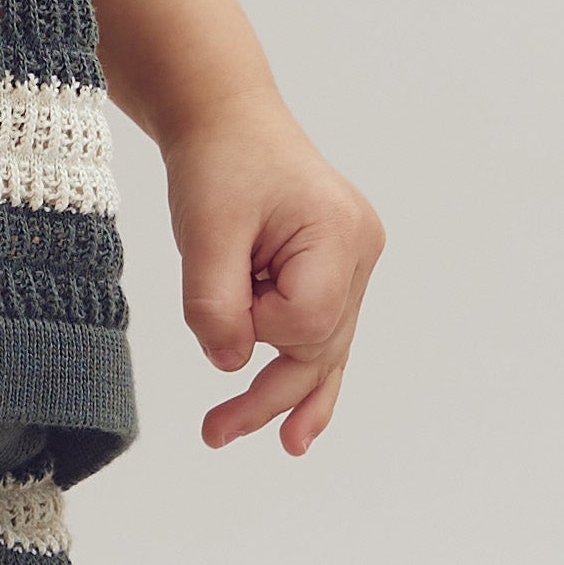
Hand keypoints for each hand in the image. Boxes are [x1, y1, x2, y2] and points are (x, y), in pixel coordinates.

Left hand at [169, 102, 384, 455]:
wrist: (225, 118)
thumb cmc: (218, 162)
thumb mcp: (203, 229)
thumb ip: (214, 302)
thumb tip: (230, 365)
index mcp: (340, 232)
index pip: (306, 319)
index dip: (255, 327)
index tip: (221, 291)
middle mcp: (360, 251)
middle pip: (322, 345)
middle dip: (272, 393)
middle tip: (216, 433)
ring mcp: (354, 262)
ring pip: (325, 347)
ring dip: (291, 395)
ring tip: (283, 446)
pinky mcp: (334, 270)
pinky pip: (323, 331)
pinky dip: (306, 372)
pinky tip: (300, 424)